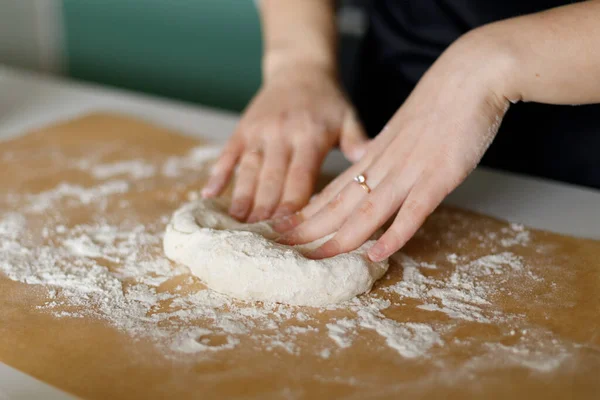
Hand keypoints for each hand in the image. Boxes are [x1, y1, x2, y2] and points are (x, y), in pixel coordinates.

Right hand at [201, 64, 368, 221]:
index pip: (300, 177)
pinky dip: (217, 175)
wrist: (299, 68)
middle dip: (265, 210)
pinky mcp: (243, 129)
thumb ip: (357, 140)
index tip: (287, 231)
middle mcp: (281, 134)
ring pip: (248, 171)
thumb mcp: (348, 116)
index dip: (292, 205)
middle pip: (271, 179)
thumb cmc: (327, 100)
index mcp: (310, 136)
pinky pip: (227, 154)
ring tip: (236, 226)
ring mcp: (259, 132)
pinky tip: (208, 195)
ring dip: (241, 199)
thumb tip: (370, 161)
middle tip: (259, 239)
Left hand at [276, 29, 514, 260]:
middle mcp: (382, 167)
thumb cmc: (438, 103)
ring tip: (314, 258)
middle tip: (279, 247)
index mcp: (372, 156)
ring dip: (338, 237)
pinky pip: (412, 212)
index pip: (331, 191)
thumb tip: (371, 173)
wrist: (469, 76)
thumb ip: (385, 155)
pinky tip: (377, 254)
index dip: (305, 213)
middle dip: (306, 229)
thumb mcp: (401, 132)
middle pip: (337, 204)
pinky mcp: (437, 177)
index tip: (282, 228)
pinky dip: (394, 235)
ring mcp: (408, 172)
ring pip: (365, 211)